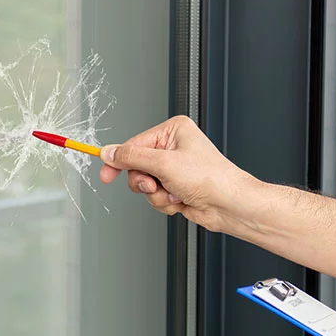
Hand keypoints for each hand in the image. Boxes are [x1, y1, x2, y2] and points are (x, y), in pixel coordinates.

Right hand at [99, 115, 257, 231]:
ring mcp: (175, 170)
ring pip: (145, 185)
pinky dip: (165, 202)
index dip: (119, 161)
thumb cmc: (210, 178)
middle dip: (145, 181)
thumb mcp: (163, 164)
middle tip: (155, 185)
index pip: (134, 144)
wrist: (229, 205)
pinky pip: (156, 197)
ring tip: (174, 193)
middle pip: (137, 166)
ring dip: (156, 194)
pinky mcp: (177, 188)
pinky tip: (181, 200)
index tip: (106, 174)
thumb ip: (131, 158)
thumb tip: (110, 153)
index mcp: (173, 131)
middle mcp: (174, 148)